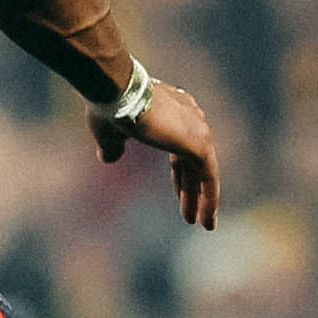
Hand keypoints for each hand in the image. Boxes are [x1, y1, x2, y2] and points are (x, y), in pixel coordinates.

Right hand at [92, 78, 221, 228]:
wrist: (119, 92)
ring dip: (202, 199)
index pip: (181, 146)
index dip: (179, 172)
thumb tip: (107, 158)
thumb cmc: (110, 107)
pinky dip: (209, 199)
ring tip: (203, 225)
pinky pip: (209, 178)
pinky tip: (206, 221)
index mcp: (173, 110)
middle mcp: (190, 117)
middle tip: (190, 214)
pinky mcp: (200, 144)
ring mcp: (197, 129)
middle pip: (193, 161)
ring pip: (204, 172)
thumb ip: (113, 146)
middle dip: (190, 189)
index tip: (178, 191)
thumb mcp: (108, 133)